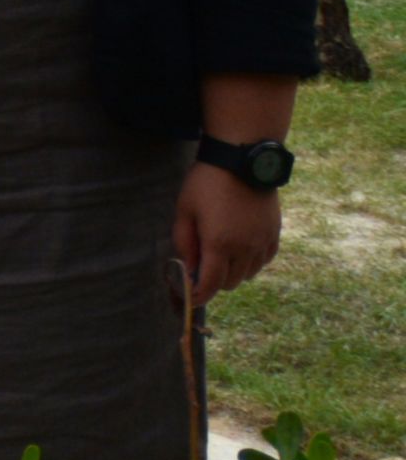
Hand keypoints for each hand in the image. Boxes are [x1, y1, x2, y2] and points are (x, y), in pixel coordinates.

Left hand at [172, 163, 280, 307]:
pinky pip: (263, 261)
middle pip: (230, 283)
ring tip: (218, 256)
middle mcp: (245, 248)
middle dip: (213, 282)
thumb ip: (184, 244)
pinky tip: (239, 250)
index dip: (199, 296)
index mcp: (219, 244)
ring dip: (232, 273)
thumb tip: (188, 270)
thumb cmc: (206, 183)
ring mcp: (263, 242)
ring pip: (248, 275)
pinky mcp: (275, 234)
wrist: (242, 160)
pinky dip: (250, 263)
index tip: (190, 299)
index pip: (211, 285)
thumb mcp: (184, 212)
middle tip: (200, 269)